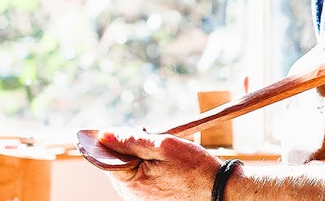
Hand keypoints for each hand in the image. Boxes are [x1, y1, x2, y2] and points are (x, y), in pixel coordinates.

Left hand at [95, 129, 221, 200]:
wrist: (220, 191)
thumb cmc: (195, 168)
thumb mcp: (164, 145)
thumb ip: (131, 140)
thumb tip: (103, 135)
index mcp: (132, 183)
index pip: (104, 158)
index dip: (109, 141)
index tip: (118, 131)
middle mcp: (132, 196)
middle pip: (116, 164)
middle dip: (128, 148)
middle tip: (149, 137)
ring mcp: (140, 200)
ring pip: (128, 171)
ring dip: (138, 157)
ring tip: (161, 152)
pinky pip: (140, 180)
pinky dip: (147, 168)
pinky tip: (164, 164)